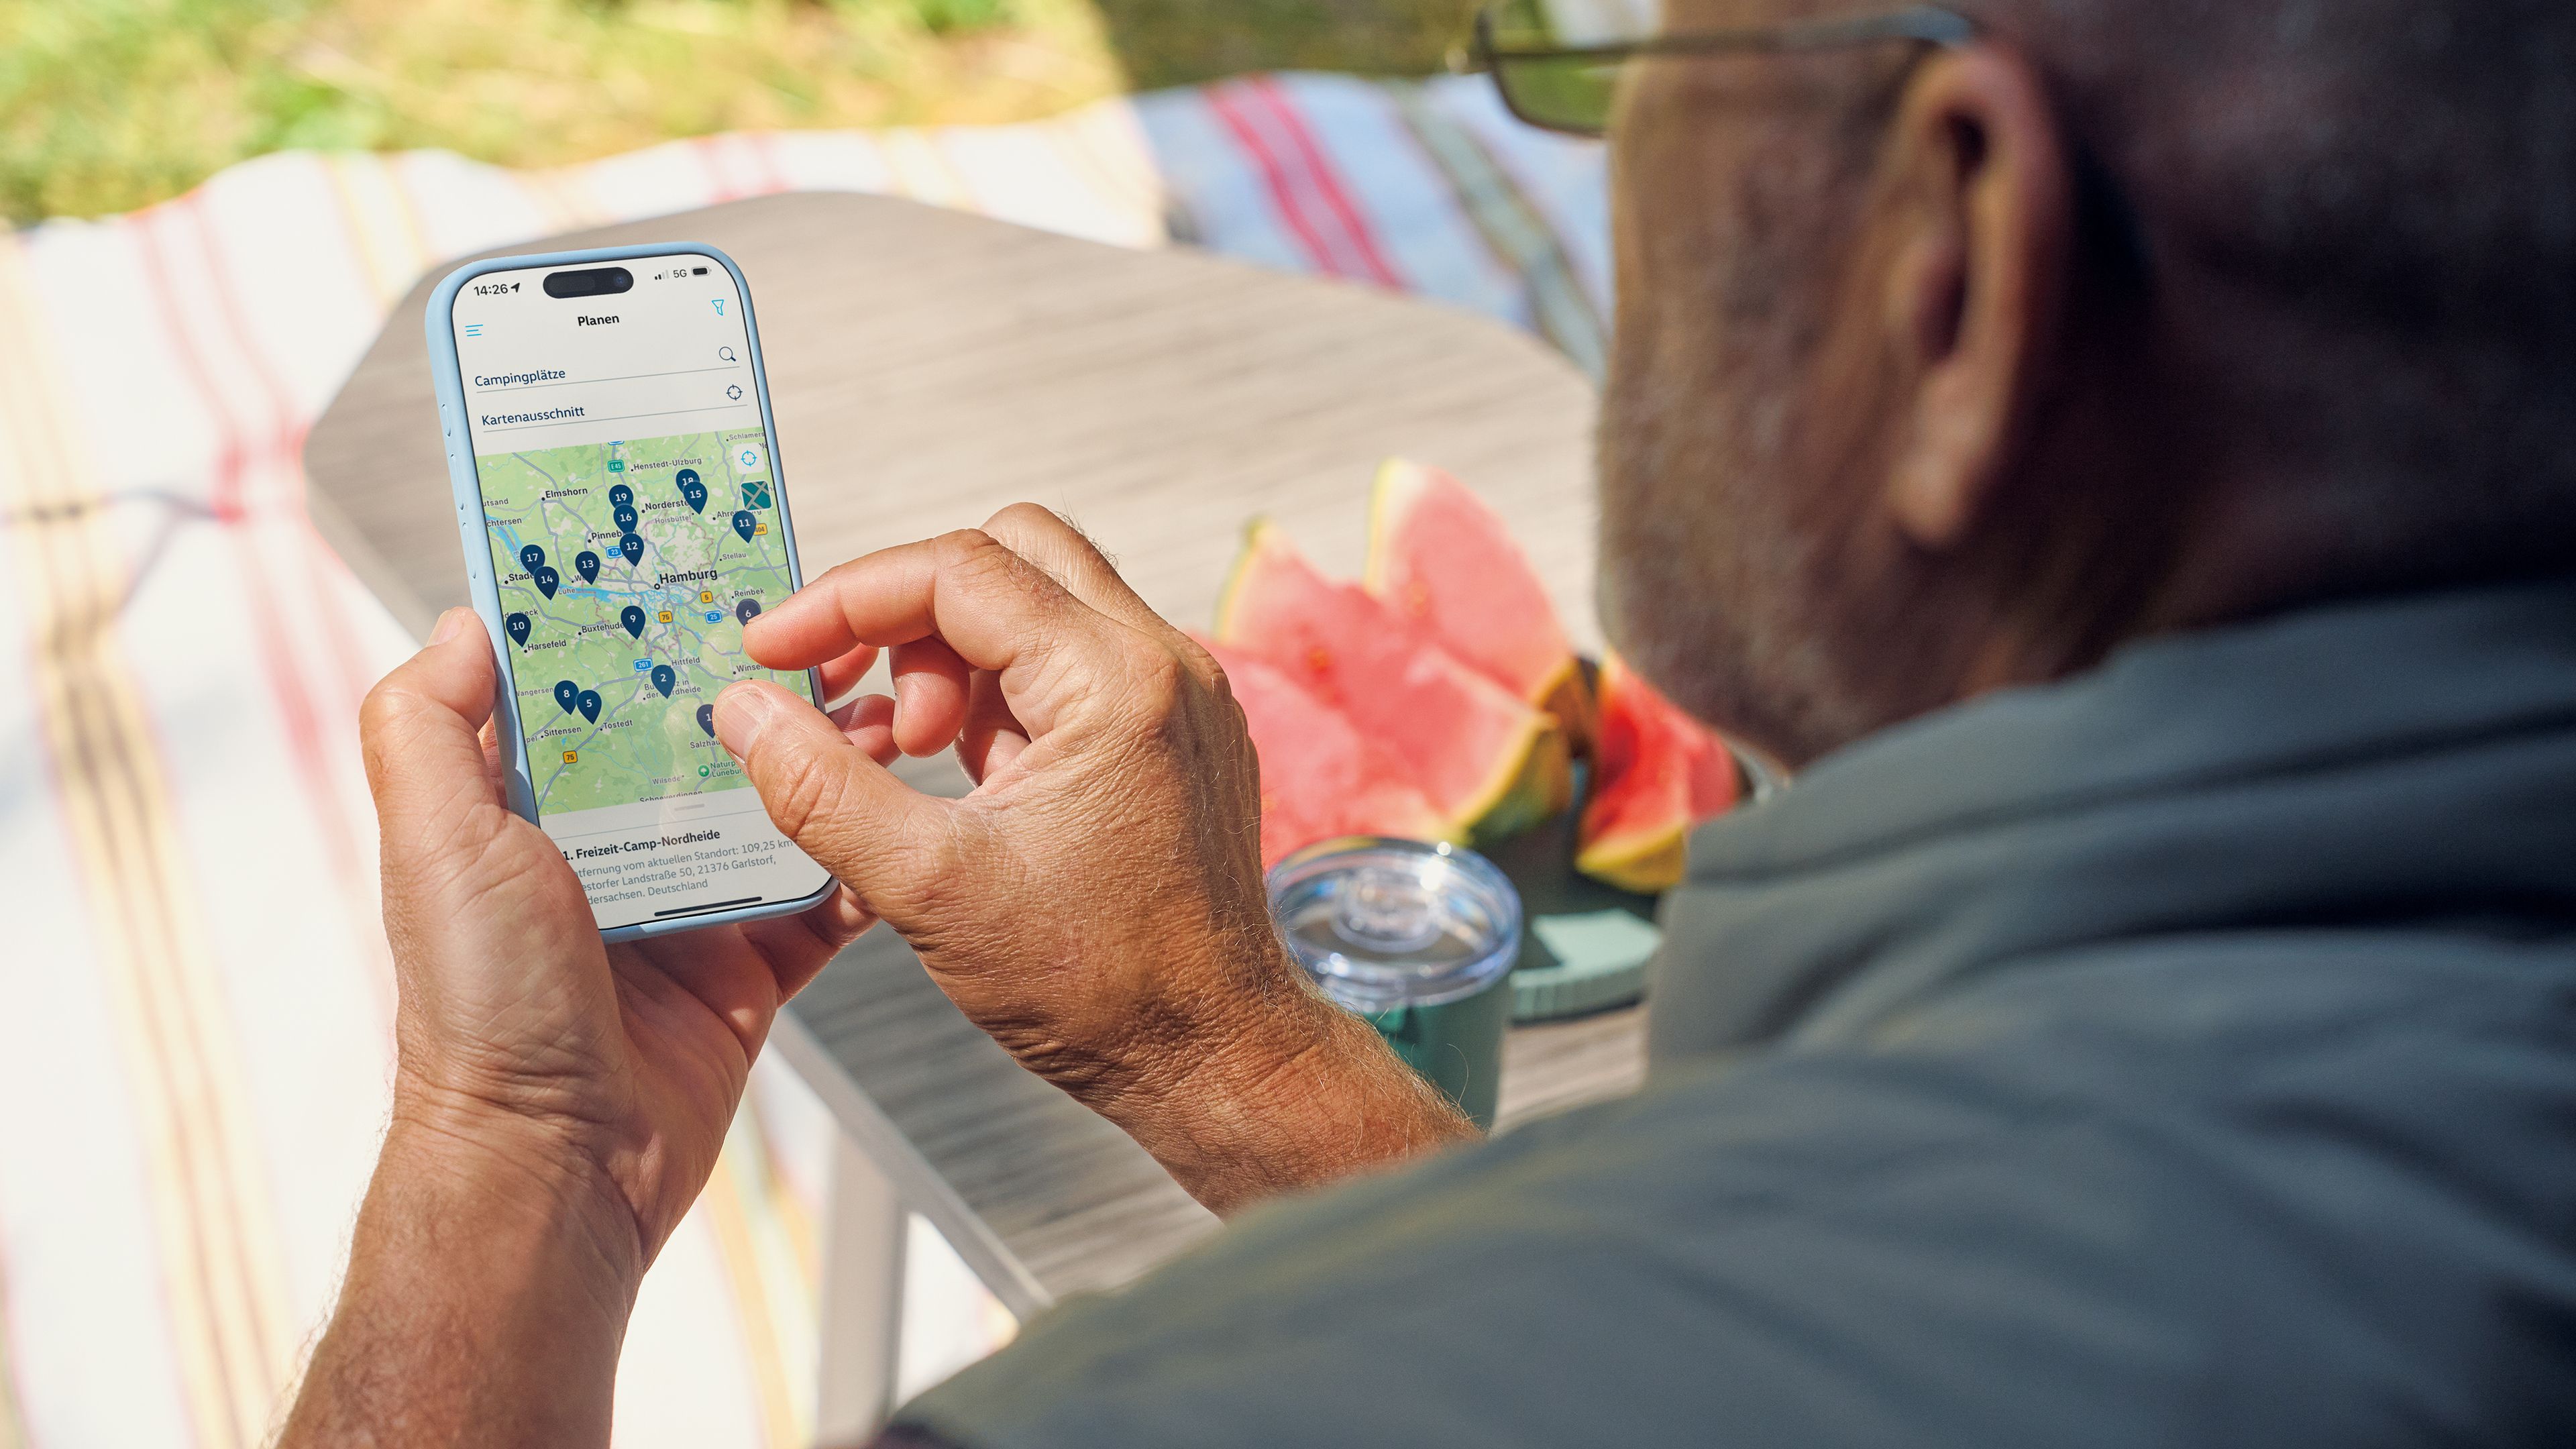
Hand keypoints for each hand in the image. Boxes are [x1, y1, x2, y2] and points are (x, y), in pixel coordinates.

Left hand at [282, 609, 883, 1448]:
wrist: (559, 1164)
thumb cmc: (482, 1011)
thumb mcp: (433, 842)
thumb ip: (426, 724)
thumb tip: (464, 619)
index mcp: (529, 808)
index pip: (590, 686)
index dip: (640, 623)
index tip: (697, 560)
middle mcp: (608, 849)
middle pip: (699, 736)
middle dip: (762, 681)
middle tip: (830, 626)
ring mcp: (686, 907)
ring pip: (774, 805)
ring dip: (830, 756)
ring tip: (889, 706)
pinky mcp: (751, 969)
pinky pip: (822, 900)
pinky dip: (862, 859)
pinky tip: (902, 809)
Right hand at [713, 505, 1471, 1213]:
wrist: (1214, 1059)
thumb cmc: (1096, 988)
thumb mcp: (928, 888)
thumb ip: (821, 787)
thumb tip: (742, 708)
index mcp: (1117, 681)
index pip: (959, 569)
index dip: (847, 599)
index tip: (773, 651)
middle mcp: (1164, 664)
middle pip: (1011, 553)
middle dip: (907, 608)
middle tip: (850, 693)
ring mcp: (1180, 696)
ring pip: (1042, 604)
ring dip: (950, 656)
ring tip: (906, 754)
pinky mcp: (1177, 734)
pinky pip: (1073, 665)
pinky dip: (999, 694)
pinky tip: (957, 774)